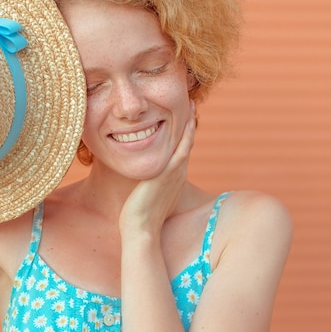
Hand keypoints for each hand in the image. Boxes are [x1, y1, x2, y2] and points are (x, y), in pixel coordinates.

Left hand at [119, 101, 195, 234]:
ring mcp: (175, 174)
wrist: (140, 229)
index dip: (184, 132)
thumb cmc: (141, 217)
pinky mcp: (168, 175)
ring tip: (190, 104)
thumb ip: (149, 184)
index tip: (184, 115)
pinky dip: (186, 135)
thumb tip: (143, 179)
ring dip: (189, 122)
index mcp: (173, 177)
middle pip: (186, 142)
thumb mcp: (147, 195)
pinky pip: (181, 151)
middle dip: (188, 122)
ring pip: (186, 143)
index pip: (181, 149)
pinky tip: (187, 121)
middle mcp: (178, 173)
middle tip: (190, 102)